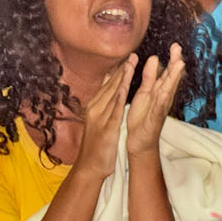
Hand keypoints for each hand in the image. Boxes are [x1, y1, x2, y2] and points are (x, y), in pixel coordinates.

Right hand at [77, 55, 134, 178]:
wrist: (89, 166)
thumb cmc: (96, 146)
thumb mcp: (99, 122)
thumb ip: (103, 108)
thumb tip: (108, 95)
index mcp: (95, 106)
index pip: (107, 85)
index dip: (118, 71)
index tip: (127, 58)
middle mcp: (96, 108)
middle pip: (110, 85)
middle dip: (122, 69)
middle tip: (132, 54)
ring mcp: (100, 117)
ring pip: (113, 93)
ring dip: (123, 77)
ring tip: (132, 62)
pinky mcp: (107, 127)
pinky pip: (115, 109)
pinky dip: (120, 96)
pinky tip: (127, 86)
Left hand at [126, 43, 184, 156]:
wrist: (139, 140)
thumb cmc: (143, 116)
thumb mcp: (144, 92)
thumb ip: (149, 76)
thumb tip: (155, 58)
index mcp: (159, 90)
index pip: (167, 72)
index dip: (172, 60)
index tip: (176, 46)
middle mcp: (163, 97)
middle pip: (171, 78)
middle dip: (175, 64)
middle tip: (178, 49)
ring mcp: (161, 107)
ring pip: (168, 89)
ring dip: (173, 77)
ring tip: (179, 64)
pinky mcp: (155, 119)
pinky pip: (159, 108)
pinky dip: (162, 100)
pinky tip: (165, 92)